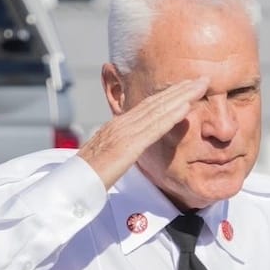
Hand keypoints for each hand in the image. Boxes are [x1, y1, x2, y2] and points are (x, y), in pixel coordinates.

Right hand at [77, 77, 208, 189]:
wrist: (67, 190)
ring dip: (181, 96)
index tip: (188, 89)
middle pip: (155, 103)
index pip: (147, 108)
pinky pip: (152, 128)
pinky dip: (171, 115)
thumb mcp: (103, 162)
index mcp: (115, 128)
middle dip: (180, 89)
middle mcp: (119, 125)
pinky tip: (186, 107)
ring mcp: (121, 134)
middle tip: (202, 79)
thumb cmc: (83, 181)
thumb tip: (124, 154)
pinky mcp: (125, 146)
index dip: (169, 96)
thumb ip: (117, 155)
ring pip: (157, 110)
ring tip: (201, 86)